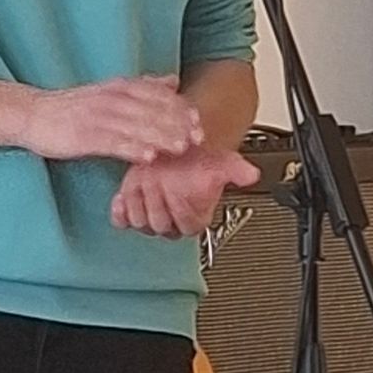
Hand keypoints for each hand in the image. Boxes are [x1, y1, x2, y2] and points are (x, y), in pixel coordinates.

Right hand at [20, 77, 203, 165]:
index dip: (179, 108)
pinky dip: (132, 148)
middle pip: (151, 109)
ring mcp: (98, 116)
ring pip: (136, 125)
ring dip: (161, 136)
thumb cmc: (74, 108)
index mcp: (120, 88)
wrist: (33, 114)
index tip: (198, 122)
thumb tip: (173, 81)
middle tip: (198, 138)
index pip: (157, 94)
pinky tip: (149, 158)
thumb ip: (143, 87)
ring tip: (181, 148)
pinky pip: (113, 142)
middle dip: (176, 124)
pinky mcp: (84, 135)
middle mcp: (112, 99)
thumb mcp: (111, 92)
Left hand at [111, 144, 261, 237]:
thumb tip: (252, 175)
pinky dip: (119, 212)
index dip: (179, 206)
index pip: (184, 225)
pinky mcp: (131, 208)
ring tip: (146, 178)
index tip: (178, 186)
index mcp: (194, 218)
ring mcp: (149, 215)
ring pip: (139, 222)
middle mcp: (171, 221)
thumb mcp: (221, 162)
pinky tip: (121, 198)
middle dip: (158, 200)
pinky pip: (122, 220)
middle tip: (161, 178)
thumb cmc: (198, 158)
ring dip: (140, 199)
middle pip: (159, 225)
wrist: (179, 147)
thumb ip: (236, 171)